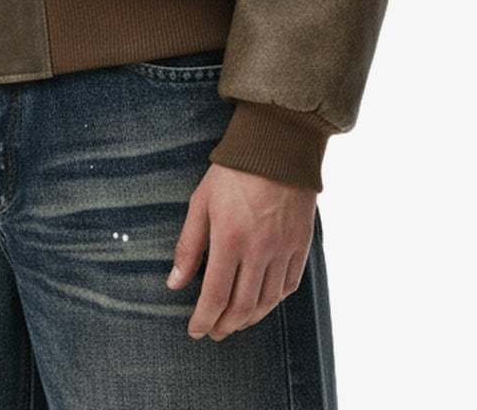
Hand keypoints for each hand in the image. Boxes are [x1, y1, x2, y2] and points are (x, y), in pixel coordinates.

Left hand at [166, 163, 315, 339]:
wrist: (277, 145)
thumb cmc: (233, 171)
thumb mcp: (201, 201)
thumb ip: (189, 245)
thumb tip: (174, 283)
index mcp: (230, 239)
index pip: (215, 296)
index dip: (204, 319)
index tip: (195, 330)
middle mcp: (259, 250)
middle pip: (243, 307)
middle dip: (225, 325)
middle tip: (214, 331)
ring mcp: (283, 248)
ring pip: (267, 301)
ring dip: (249, 319)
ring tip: (235, 322)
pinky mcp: (301, 243)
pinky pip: (289, 285)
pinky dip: (274, 301)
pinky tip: (263, 302)